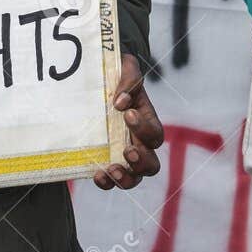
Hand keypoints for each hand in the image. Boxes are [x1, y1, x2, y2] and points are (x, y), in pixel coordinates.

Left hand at [93, 53, 163, 190]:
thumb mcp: (126, 68)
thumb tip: (119, 102)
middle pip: (152, 164)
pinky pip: (112, 181)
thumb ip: (129, 79)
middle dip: (141, 160)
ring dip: (126, 178)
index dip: (144, 128)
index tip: (128, 113)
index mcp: (147, 123)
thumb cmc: (117, 75)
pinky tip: (97, 175)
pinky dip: (106, 182)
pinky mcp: (107, 163)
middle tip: (127, 150)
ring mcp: (124, 157)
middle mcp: (140, 144)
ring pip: (135, 178)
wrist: (99, 81)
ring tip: (112, 169)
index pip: (154, 133)